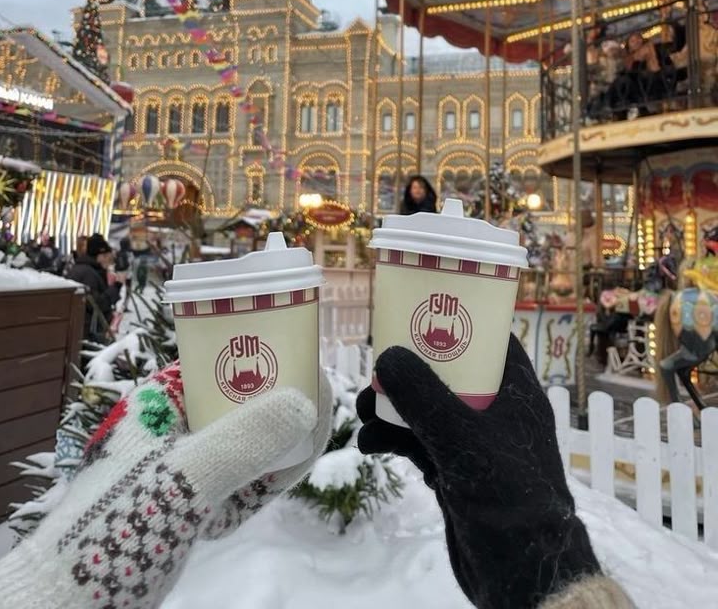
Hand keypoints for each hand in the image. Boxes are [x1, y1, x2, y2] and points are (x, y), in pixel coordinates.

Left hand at [0, 365, 331, 608]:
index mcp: (159, 401)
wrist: (69, 606)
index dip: (271, 365)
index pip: (224, 364)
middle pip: (239, 405)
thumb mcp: (185, 480)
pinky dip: (249, 489)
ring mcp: (174, 465)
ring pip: (240, 446)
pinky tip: (254, 502)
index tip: (312, 377)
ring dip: (270, 455)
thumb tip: (307, 401)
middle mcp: (167, 425)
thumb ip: (244, 440)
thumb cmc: (118, 526)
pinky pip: (229, 482)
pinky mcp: (179, 502)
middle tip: (316, 422)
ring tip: (293, 465)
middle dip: (280, 414)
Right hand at [356, 335, 599, 608]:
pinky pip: (419, 440)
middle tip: (374, 367)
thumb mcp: (461, 438)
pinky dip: (393, 439)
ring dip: (392, 406)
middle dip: (406, 368)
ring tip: (364, 412)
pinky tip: (370, 447)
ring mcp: (473, 440)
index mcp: (513, 388)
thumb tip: (386, 356)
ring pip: (426, 406)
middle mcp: (494, 407)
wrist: (520, 573)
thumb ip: (422, 395)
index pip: (486, 336)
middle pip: (446, 369)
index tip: (413, 310)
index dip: (453, 318)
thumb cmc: (506, 493)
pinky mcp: (454, 468)